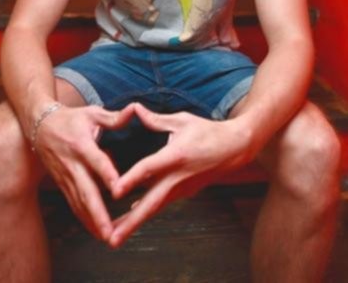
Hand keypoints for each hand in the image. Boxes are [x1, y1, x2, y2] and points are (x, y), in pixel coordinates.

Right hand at [33, 103, 136, 241]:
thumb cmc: (70, 118)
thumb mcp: (92, 113)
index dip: (106, 174)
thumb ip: (114, 117)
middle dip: (98, 213)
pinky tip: (95, 232)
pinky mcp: (62, 184)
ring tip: (106, 237)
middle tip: (110, 231)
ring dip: (92, 221)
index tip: (118, 189)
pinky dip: (84, 219)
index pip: (95, 161)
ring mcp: (65, 176)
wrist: (39, 125)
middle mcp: (72, 164)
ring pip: (78, 202)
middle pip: (86, 191)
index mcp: (81, 144)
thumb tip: (135, 109)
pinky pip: (73, 204)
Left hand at [108, 103, 254, 246]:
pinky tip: (129, 219)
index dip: (131, 179)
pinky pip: (161, 204)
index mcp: (175, 156)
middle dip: (130, 222)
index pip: (149, 168)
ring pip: (154, 208)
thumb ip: (155, 119)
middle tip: (112, 239)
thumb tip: (134, 108)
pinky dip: (145, 212)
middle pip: (151, 203)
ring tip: (114, 237)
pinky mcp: (184, 193)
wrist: (235, 148)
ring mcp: (182, 188)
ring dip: (134, 223)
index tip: (114, 192)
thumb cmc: (208, 131)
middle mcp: (177, 177)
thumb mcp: (182, 120)